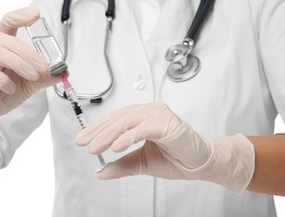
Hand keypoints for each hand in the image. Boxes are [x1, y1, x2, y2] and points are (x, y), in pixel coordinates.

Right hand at [0, 7, 59, 150]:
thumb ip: (45, 77)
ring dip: (19, 64)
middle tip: (43, 67)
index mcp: (3, 44)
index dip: (20, 15)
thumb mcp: (29, 84)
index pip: (8, 22)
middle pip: (8, 40)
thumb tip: (63, 71)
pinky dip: (2, 80)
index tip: (36, 14)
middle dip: (29, 53)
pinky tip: (11, 88)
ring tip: (32, 77)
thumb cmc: (4, 93)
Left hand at [76, 103, 254, 193]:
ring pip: (127, 122)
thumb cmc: (176, 159)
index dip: (97, 129)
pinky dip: (127, 137)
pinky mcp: (167, 123)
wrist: (201, 164)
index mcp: (143, 117)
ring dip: (108, 135)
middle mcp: (150, 112)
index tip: (83, 140)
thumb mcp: (141, 163)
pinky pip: (142, 129)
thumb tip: (101, 171)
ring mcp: (159, 115)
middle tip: (84, 143)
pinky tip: (115, 146)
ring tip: (95, 147)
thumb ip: (121, 165)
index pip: (115, 119)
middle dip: (98, 132)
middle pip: (118, 119)